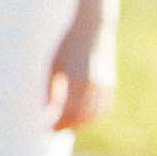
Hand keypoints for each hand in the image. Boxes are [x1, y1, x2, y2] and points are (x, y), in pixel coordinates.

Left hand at [48, 16, 115, 131]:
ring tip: (66, 123)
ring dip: (81, 123)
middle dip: (68, 126)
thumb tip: (46, 111)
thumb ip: (50, 90)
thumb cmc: (67, 44)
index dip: (57, 124)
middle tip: (54, 128)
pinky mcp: (110, 83)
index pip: (68, 114)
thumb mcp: (54, 65)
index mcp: (77, 81)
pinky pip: (103, 107)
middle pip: (81, 118)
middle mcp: (94, 86)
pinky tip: (81, 115)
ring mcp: (105, 85)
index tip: (47, 128)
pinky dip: (93, 115)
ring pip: (94, 115)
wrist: (93, 27)